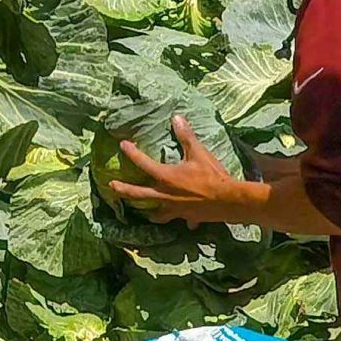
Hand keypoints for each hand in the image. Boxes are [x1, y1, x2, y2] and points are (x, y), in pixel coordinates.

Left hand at [108, 116, 246, 226]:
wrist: (228, 200)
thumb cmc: (212, 176)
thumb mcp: (198, 153)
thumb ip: (186, 136)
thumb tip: (176, 118)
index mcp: (166, 177)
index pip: (143, 163)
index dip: (131, 153)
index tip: (122, 145)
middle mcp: (165, 195)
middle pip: (138, 194)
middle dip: (124, 190)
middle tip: (111, 187)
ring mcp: (175, 209)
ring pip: (157, 214)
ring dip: (151, 213)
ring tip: (146, 213)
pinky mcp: (188, 217)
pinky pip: (182, 220)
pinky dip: (182, 220)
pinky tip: (186, 222)